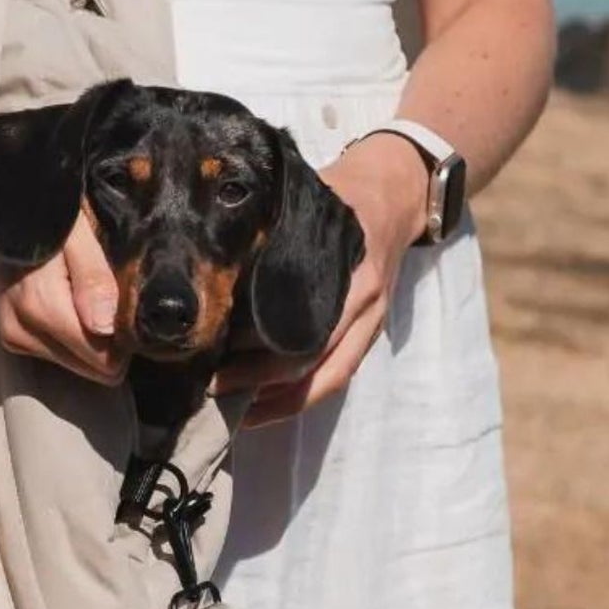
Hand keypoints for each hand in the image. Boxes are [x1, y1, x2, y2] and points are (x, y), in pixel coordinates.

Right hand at [0, 201, 130, 385]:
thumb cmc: (44, 214)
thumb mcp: (77, 234)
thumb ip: (92, 278)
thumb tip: (106, 327)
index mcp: (42, 308)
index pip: (103, 361)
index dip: (124, 338)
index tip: (125, 306)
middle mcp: (23, 331)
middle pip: (92, 369)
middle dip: (108, 341)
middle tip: (109, 298)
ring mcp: (13, 337)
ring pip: (77, 365)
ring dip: (90, 338)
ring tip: (86, 296)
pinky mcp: (10, 338)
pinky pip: (59, 355)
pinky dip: (71, 335)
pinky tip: (68, 302)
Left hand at [214, 131, 430, 426]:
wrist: (396, 198)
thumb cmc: (342, 199)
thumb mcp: (312, 207)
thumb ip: (277, 238)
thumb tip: (218, 271)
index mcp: (351, 274)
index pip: (307, 334)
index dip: (262, 359)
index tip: (217, 363)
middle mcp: (365, 306)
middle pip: (314, 366)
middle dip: (260, 385)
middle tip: (212, 388)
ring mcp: (371, 325)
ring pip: (327, 381)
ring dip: (279, 402)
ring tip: (233, 410)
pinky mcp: (368, 335)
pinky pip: (334, 377)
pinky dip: (297, 397)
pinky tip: (261, 404)